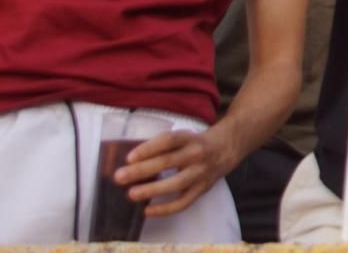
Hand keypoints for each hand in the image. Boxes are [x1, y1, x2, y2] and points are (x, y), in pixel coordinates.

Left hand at [116, 127, 234, 217]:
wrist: (228, 147)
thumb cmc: (195, 142)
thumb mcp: (184, 136)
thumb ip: (163, 146)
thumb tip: (131, 162)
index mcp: (190, 137)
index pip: (169, 141)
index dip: (149, 148)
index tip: (129, 157)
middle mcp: (197, 154)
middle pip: (168, 162)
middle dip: (142, 170)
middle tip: (120, 177)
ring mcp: (201, 173)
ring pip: (176, 183)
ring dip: (152, 190)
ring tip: (131, 194)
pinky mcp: (203, 189)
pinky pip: (183, 202)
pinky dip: (165, 208)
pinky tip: (147, 210)